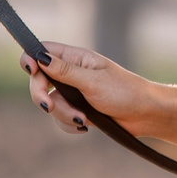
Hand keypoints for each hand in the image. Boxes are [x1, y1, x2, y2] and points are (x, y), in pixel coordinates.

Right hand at [26, 39, 153, 134]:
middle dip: (42, 96)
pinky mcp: (78, 110)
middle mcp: (72, 73)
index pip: (43, 51)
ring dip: (63, 114)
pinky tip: (85, 126)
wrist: (146, 115)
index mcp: (76, 58)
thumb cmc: (125, 92)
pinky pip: (60, 118)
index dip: (31, 59)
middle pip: (39, 80)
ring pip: (49, 103)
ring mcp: (74, 92)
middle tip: (49, 107)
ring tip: (83, 119)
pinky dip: (69, 124)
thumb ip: (65, 71)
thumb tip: (39, 57)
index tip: (31, 71)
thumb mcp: (93, 81)